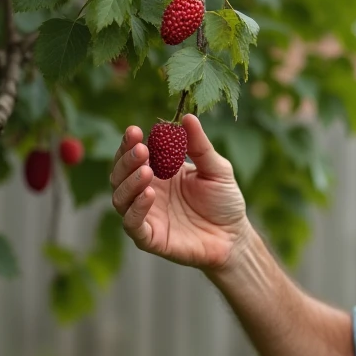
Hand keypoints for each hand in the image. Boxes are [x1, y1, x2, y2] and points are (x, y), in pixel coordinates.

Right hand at [110, 114, 253, 273]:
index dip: (129, 144)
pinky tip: (148, 194)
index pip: (134, 156)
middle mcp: (146, 193)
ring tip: (146, 171)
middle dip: (126, 160)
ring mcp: (146, 216)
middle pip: (120, 175)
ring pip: (120, 198)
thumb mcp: (216, 169)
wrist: (235, 236)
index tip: (134, 130)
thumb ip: (200, 146)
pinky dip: (136, 208)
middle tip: (141, 149)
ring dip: (129, 182)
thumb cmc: (224, 201)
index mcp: (159, 173)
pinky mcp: (150, 238)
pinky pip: (133, 224)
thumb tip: (187, 117)